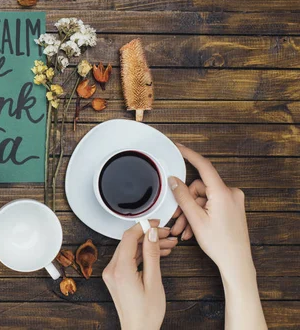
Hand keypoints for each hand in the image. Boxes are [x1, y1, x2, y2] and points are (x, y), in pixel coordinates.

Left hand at [102, 221, 177, 329]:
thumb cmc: (146, 313)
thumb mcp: (154, 281)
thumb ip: (151, 255)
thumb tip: (151, 234)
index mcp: (120, 269)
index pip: (128, 237)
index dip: (143, 226)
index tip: (156, 222)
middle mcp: (112, 269)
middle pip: (129, 242)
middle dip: (149, 235)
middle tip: (167, 234)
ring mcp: (112, 273)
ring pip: (130, 250)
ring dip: (147, 245)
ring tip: (168, 244)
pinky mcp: (116, 276)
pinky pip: (128, 259)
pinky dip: (142, 255)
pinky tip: (158, 253)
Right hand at [168, 145, 251, 278]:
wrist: (236, 262)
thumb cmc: (219, 243)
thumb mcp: (195, 219)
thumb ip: (183, 196)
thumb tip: (173, 180)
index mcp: (223, 193)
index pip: (204, 166)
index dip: (190, 155)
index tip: (178, 147)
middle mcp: (231, 193)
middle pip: (199, 188)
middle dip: (186, 203)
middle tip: (176, 219)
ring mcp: (233, 201)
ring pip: (203, 199)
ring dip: (191, 213)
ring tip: (183, 230)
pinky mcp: (232, 208)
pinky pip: (210, 205)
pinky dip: (200, 216)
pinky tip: (192, 230)